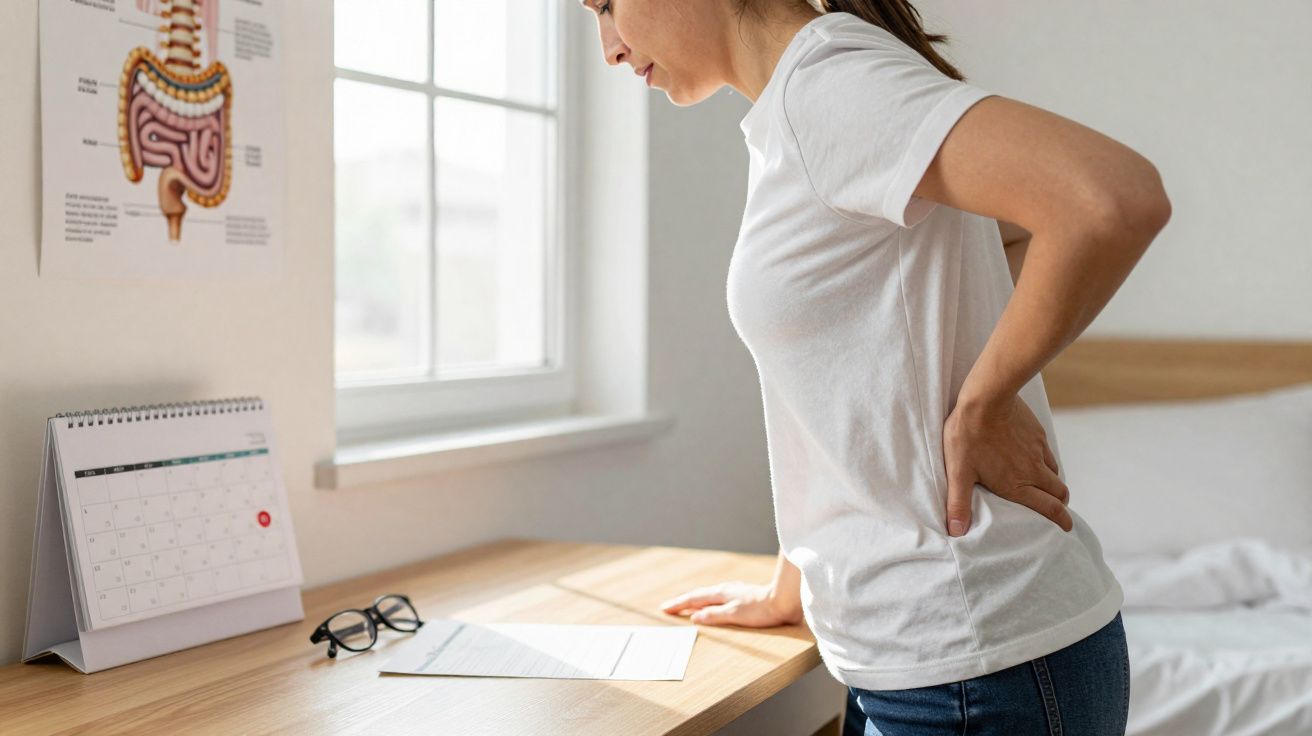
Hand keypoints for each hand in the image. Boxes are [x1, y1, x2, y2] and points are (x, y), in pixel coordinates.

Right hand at [658, 581, 802, 626]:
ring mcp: (734, 591)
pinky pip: (718, 597)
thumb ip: (714, 615)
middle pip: (699, 595)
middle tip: (669, 606)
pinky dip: (708, 601)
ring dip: (695, 600)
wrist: (783, 600)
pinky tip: (714, 603)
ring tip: (687, 605)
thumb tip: (694, 617)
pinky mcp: (743, 595)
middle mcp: (725, 590)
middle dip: (683, 601)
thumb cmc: (761, 610)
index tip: (664, 608)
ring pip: (709, 595)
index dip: (679, 604)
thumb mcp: (734, 614)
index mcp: (720, 594)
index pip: (694, 599)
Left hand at [943, 392, 1071, 535]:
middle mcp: (1033, 470)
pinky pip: (1047, 452)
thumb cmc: (969, 436)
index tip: (1067, 527)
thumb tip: (956, 531)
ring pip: (1054, 472)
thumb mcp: (958, 472)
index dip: (1061, 520)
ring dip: (1053, 482)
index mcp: (1017, 484)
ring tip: (1043, 486)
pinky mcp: (1037, 433)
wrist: (987, 398)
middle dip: (1060, 503)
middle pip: (1059, 492)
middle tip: (1056, 508)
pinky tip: (1033, 458)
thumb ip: (958, 503)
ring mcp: (1037, 450)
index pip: (1049, 508)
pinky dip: (1046, 461)